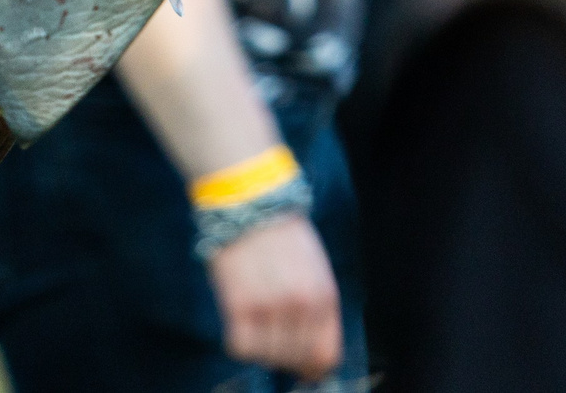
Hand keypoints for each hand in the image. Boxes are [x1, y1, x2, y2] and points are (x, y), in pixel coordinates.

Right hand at [206, 213, 341, 380]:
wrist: (250, 200)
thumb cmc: (282, 233)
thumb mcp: (315, 267)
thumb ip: (318, 310)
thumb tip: (316, 360)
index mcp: (325, 296)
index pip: (326, 355)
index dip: (313, 366)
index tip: (302, 367)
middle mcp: (301, 305)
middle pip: (296, 358)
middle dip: (286, 355)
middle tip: (271, 333)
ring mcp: (271, 306)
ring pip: (269, 356)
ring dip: (262, 346)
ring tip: (256, 319)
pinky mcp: (239, 304)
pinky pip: (242, 346)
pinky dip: (241, 341)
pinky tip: (240, 321)